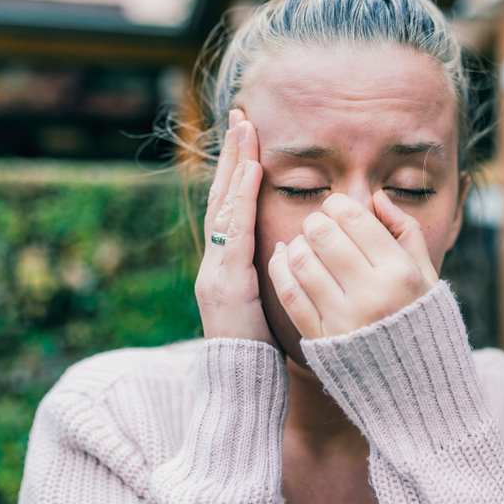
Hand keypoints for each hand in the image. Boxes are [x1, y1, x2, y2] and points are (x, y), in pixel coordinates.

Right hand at [196, 109, 273, 343]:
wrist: (237, 387)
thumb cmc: (257, 351)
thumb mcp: (264, 305)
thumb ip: (271, 276)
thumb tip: (288, 251)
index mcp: (226, 266)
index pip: (230, 209)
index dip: (237, 172)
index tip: (247, 138)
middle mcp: (215, 262)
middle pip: (221, 198)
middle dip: (231, 156)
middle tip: (240, 116)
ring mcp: (216, 271)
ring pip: (224, 207)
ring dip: (235, 165)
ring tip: (244, 130)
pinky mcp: (225, 282)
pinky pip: (234, 233)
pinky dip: (240, 200)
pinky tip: (251, 173)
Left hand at [267, 191, 438, 338]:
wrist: (415, 386)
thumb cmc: (423, 322)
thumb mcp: (428, 275)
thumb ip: (406, 232)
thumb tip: (376, 198)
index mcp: (401, 273)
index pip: (353, 218)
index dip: (337, 204)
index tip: (337, 209)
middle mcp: (372, 294)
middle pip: (322, 234)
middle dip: (315, 221)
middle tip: (318, 226)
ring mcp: (344, 319)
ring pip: (300, 260)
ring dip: (296, 244)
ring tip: (305, 245)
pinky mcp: (321, 339)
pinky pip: (289, 293)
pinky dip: (281, 269)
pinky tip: (285, 260)